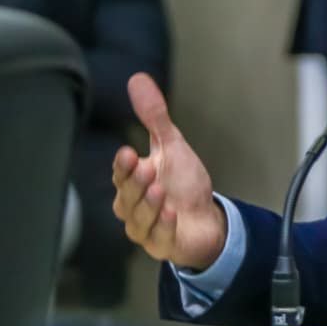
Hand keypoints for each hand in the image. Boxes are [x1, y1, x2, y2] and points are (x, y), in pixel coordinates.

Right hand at [112, 73, 226, 269]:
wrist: (204, 219)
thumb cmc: (182, 183)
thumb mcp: (171, 145)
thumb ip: (153, 117)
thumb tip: (138, 79)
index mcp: (132, 182)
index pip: (122, 173)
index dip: (123, 166)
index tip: (128, 153)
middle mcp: (133, 207)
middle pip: (127, 197)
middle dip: (134, 184)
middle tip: (146, 169)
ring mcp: (146, 229)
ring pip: (139, 219)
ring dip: (148, 205)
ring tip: (158, 190)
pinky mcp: (164, 245)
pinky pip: (159, 238)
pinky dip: (163, 227)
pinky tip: (171, 214)